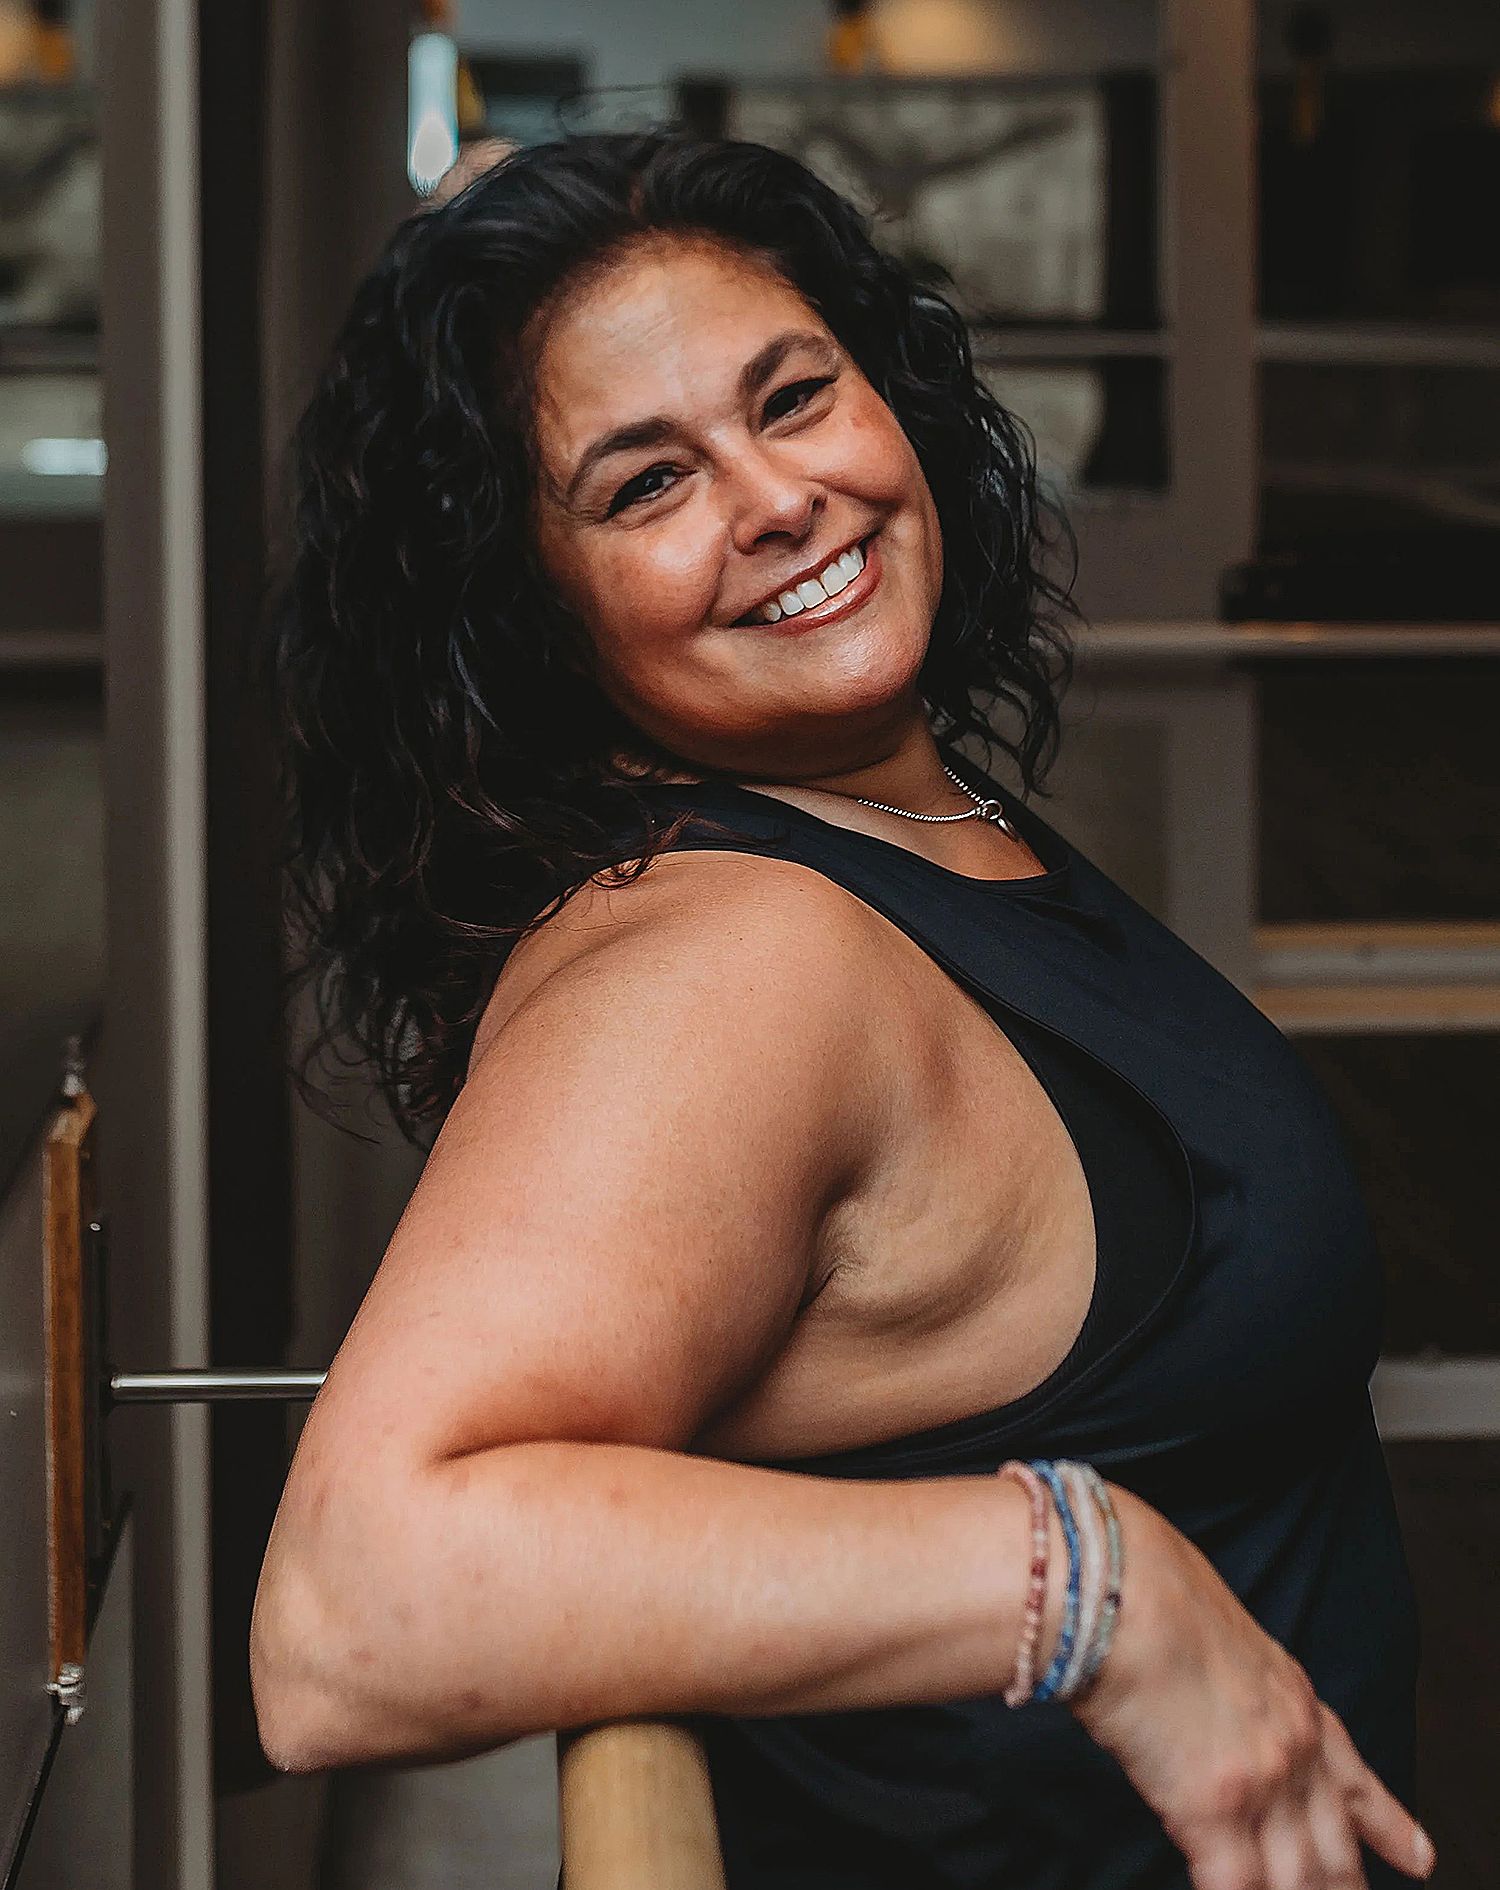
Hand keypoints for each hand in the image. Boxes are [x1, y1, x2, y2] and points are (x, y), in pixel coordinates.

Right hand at [1067, 1485, 1435, 1889]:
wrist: (1122, 1585)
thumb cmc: (1147, 1589)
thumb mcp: (1219, 1633)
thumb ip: (1231, 1682)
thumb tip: (1204, 1701)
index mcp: (1296, 1700)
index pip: (1355, 1781)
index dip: (1392, 1829)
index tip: (1421, 1861)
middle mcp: (1294, 1748)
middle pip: (1335, 1854)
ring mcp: (1261, 1784)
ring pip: (1299, 1885)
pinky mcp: (1212, 1811)